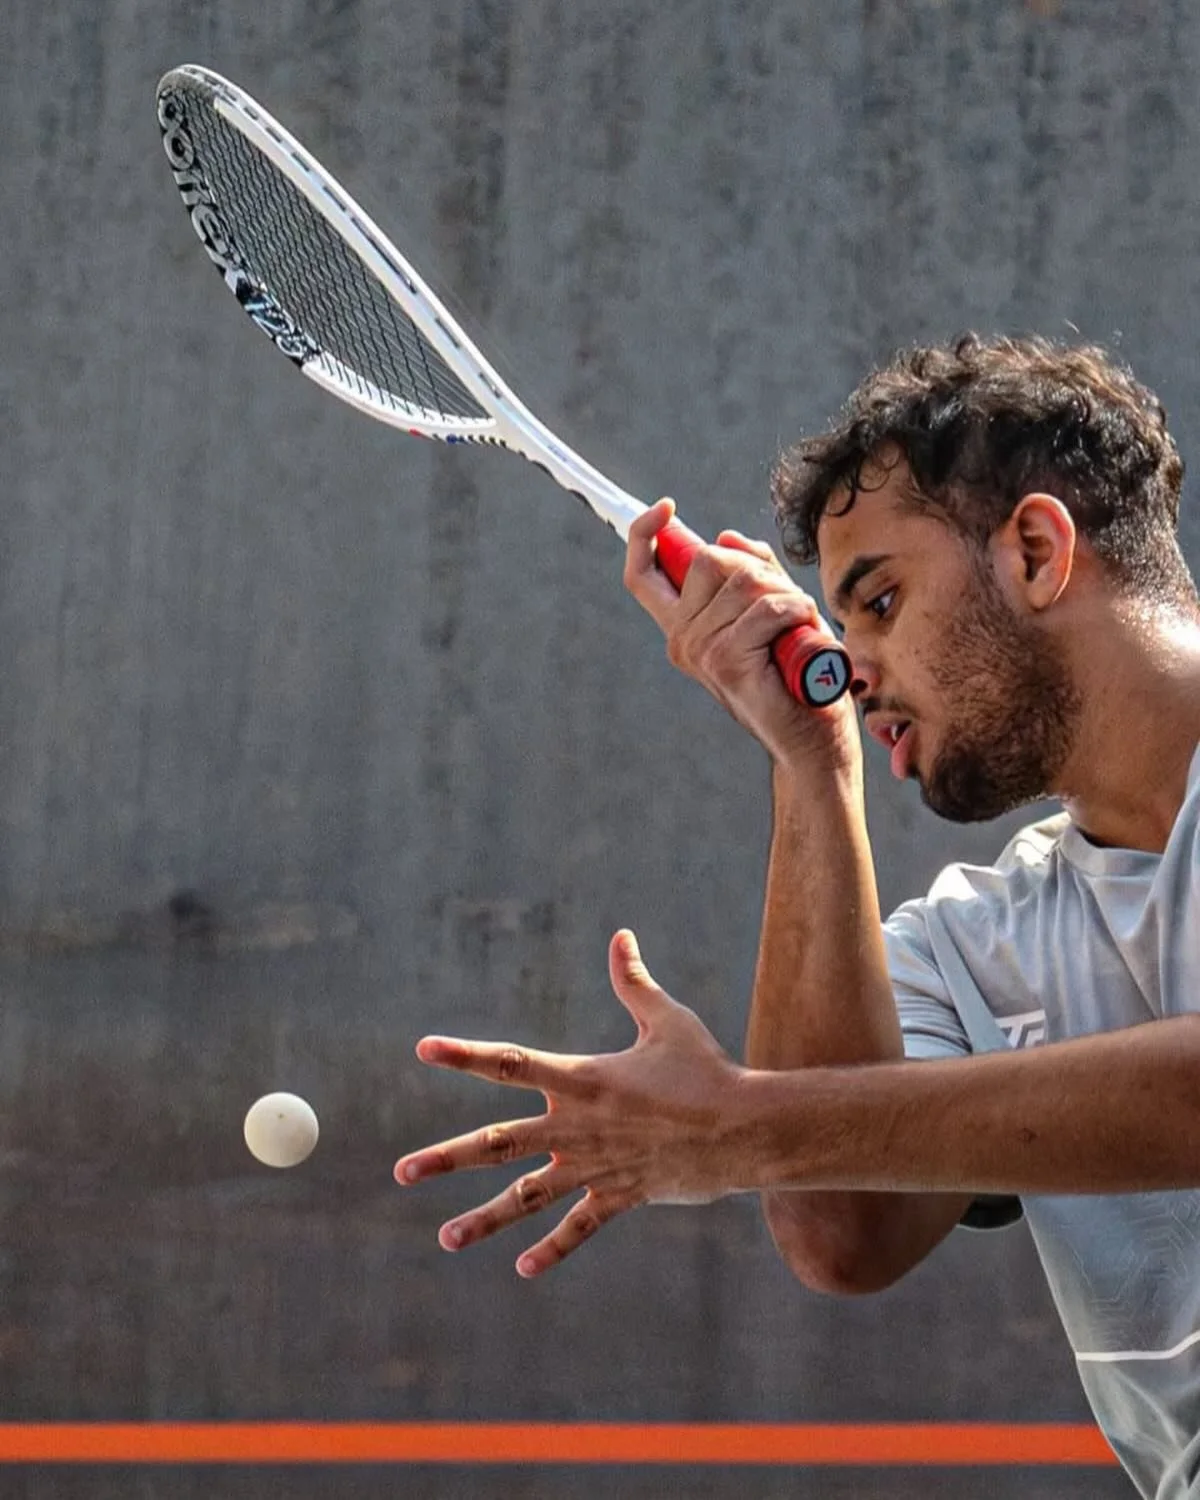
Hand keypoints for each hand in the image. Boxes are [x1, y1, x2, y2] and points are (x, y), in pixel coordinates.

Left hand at [395, 930, 748, 1276]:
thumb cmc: (706, 1069)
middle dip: (447, 1158)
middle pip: (499, 1142)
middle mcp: (577, 1127)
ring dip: (485, 1219)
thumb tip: (621, 936)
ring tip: (445, 1238)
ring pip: (528, 1197)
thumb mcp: (666, 1021)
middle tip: (402, 1172)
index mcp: (581, 1080)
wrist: (744, 1129)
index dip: (465, 1055)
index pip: (510, 1064)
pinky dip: (553, 1247)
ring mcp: (595, 1166)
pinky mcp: (620, 1196)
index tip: (424, 1049)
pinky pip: (580, 1226)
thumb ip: (634, 983)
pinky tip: (524, 1268)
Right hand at [624, 499, 858, 768]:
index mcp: (682, 628)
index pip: (641, 574)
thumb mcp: (773, 612)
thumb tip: (728, 538)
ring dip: (785, 592)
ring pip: (742, 580)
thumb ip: (751, 572)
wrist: (813, 743)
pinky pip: (767, 606)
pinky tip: (804, 633)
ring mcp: (701, 651)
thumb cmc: (798, 681)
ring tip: (799, 624)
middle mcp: (682, 640)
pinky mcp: (727, 661)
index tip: (666, 506)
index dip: (643, 533)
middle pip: (707, 559)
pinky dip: (797, 610)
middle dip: (757, 568)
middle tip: (786, 603)